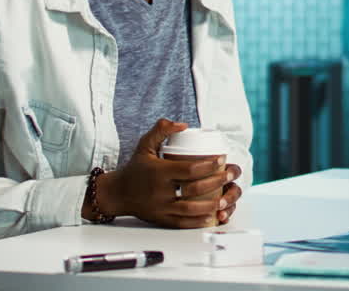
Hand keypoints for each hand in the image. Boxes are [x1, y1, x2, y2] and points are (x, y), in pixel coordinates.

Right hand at [98, 119, 240, 227]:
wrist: (118, 193)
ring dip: (212, 204)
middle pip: (195, 188)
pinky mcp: (161, 220)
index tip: (222, 159)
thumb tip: (184, 125)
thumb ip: (161, 130)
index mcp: (159, 173)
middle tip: (230, 175)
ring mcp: (161, 208)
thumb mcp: (145, 145)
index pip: (190, 169)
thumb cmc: (135, 168)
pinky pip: (183, 223)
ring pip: (191, 209)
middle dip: (217, 182)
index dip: (209, 165)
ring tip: (225, 197)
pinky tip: (212, 216)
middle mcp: (160, 191)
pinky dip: (199, 221)